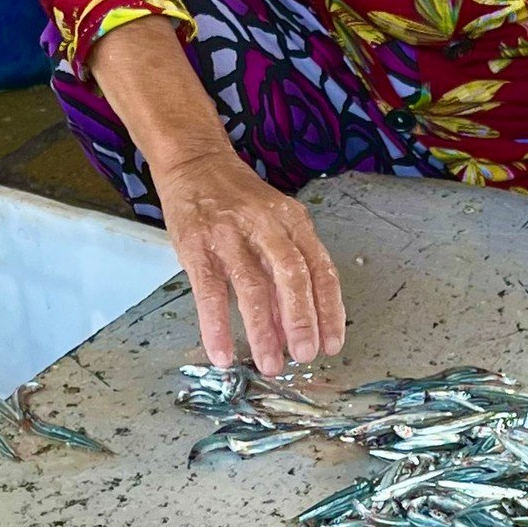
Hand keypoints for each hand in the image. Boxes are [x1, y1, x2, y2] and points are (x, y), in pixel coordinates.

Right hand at [157, 148, 344, 375]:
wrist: (195, 162)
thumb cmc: (238, 203)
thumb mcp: (273, 227)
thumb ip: (284, 274)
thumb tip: (292, 330)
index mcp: (294, 223)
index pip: (321, 269)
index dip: (330, 310)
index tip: (332, 344)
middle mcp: (266, 226)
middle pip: (292, 276)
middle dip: (302, 320)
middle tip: (304, 355)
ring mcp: (230, 234)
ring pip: (253, 286)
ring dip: (263, 331)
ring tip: (269, 364)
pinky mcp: (197, 245)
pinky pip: (209, 290)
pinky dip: (216, 325)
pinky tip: (222, 353)